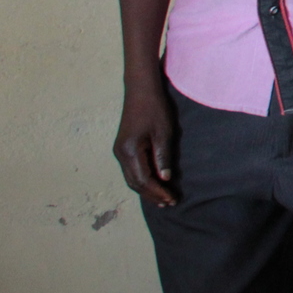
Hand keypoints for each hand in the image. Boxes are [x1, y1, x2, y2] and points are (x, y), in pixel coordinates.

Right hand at [114, 85, 178, 206]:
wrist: (140, 90)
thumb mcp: (163, 133)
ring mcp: (119, 151)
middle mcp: (120, 154)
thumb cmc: (154, 108)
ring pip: (131, 178)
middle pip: (135, 183)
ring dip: (146, 189)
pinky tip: (153, 183)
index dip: (158, 192)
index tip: (172, 199)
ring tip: (162, 199)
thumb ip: (163, 157)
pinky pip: (131, 170)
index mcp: (130, 151)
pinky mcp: (123, 148)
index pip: (144, 180)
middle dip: (152, 194)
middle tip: (169, 203)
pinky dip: (142, 180)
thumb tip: (165, 179)